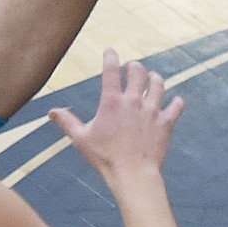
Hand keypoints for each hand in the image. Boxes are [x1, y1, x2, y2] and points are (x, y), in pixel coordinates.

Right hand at [50, 48, 182, 183]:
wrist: (133, 175)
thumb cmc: (105, 158)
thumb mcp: (81, 139)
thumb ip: (67, 122)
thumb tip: (51, 112)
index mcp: (111, 102)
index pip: (111, 70)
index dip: (110, 56)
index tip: (111, 51)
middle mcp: (133, 101)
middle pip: (138, 72)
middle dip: (135, 67)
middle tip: (133, 67)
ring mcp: (151, 111)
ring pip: (158, 84)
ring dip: (154, 79)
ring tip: (152, 78)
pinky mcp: (165, 123)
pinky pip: (176, 106)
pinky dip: (176, 102)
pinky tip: (174, 101)